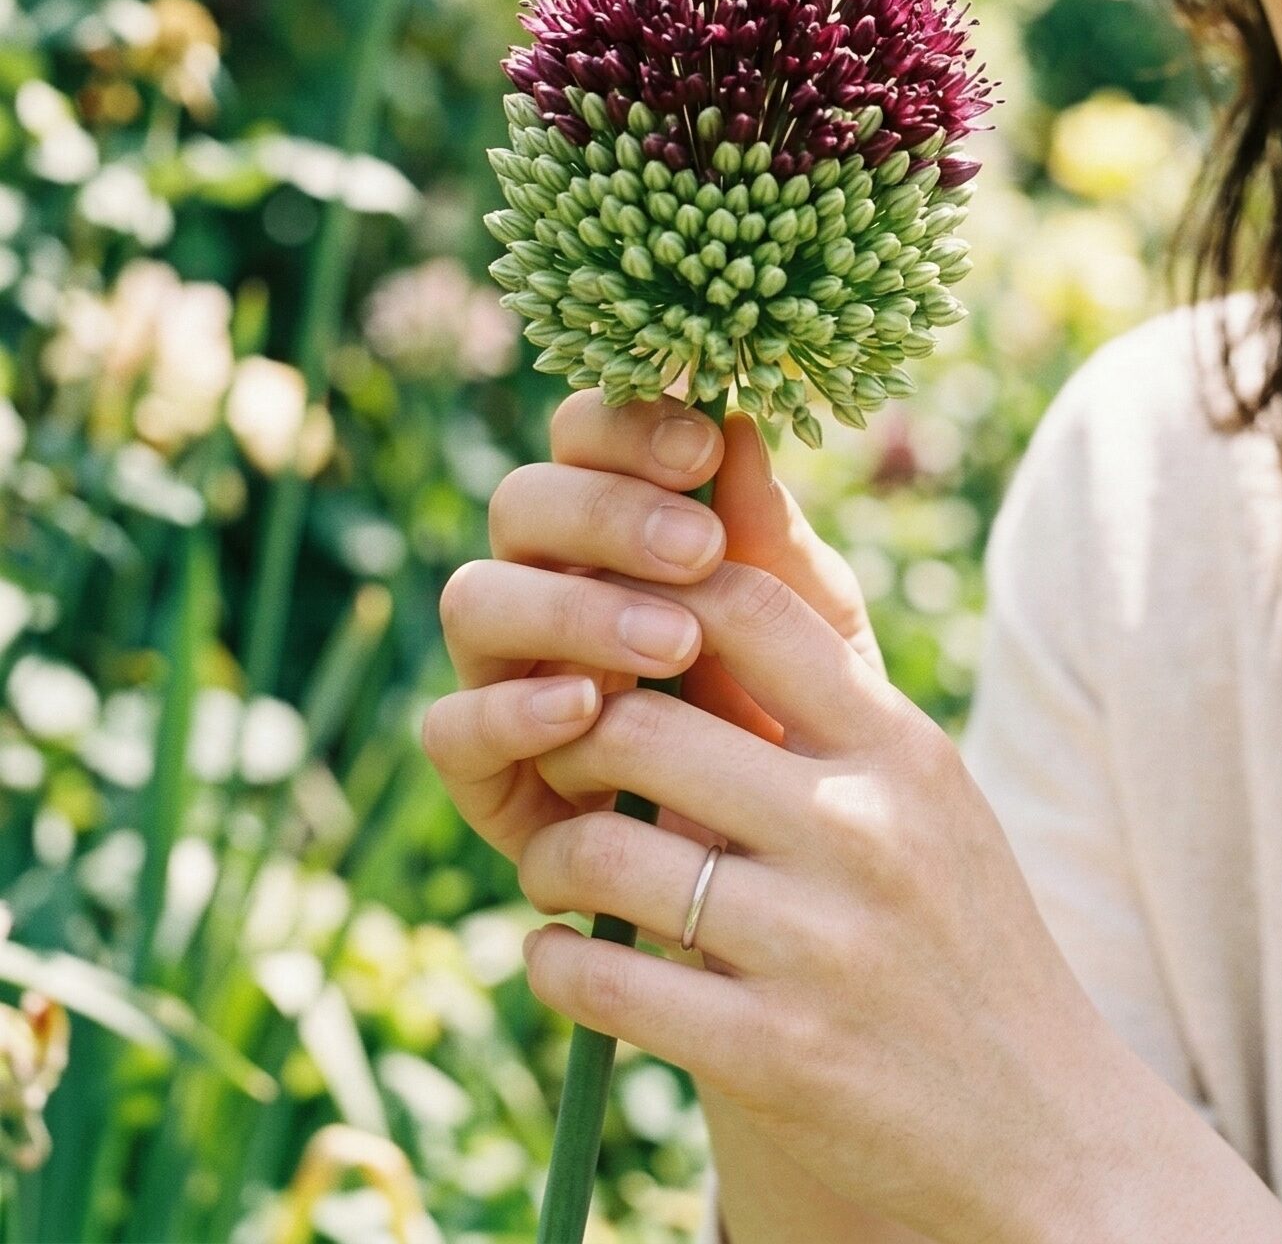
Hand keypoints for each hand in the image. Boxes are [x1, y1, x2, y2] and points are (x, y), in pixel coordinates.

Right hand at [422, 388, 883, 867]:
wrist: (799, 872)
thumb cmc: (803, 715)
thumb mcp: (814, 630)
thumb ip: (773, 540)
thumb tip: (741, 426)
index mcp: (620, 525)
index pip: (585, 436)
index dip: (627, 425)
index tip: (704, 447)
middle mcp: (546, 583)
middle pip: (522, 503)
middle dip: (608, 514)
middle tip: (699, 549)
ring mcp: (505, 673)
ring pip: (474, 600)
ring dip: (571, 611)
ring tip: (672, 645)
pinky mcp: (486, 772)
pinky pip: (451, 726)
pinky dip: (513, 711)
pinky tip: (588, 709)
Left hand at [514, 558, 1120, 1243]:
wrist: (1044, 1122)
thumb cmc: (965, 935)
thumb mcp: (931, 797)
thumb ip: (835, 715)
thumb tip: (701, 609)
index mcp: (902, 750)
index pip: (748, 608)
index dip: (652, 606)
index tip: (615, 647)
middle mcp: (861, 829)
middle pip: (645, 726)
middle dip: (575, 743)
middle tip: (563, 771)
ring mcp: (816, 945)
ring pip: (606, 854)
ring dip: (553, 856)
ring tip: (557, 868)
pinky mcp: (770, 1055)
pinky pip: (605, 984)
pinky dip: (556, 963)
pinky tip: (561, 955)